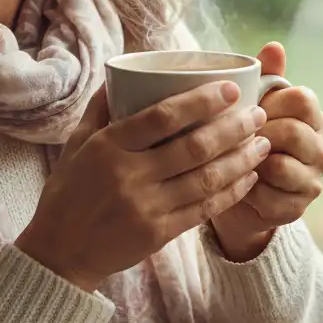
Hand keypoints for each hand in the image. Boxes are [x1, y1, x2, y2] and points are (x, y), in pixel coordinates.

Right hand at [15, 81, 272, 290]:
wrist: (60, 253)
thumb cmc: (69, 191)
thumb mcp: (76, 144)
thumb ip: (100, 108)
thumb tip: (122, 70)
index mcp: (109, 146)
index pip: (163, 117)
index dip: (201, 101)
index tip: (230, 88)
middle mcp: (129, 175)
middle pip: (194, 147)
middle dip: (233, 128)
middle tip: (258, 113)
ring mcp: (146, 207)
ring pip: (206, 179)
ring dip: (241, 159)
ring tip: (263, 143)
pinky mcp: (158, 234)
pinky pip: (203, 210)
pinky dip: (230, 192)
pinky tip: (248, 177)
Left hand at [210, 42, 322, 260]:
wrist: (234, 193)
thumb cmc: (244, 140)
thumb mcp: (251, 105)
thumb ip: (264, 76)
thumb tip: (274, 45)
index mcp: (311, 117)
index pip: (302, 98)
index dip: (271, 102)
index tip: (249, 108)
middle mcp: (319, 148)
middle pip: (293, 131)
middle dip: (258, 133)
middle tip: (235, 137)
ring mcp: (312, 180)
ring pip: (281, 166)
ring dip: (251, 163)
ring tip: (236, 160)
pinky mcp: (296, 208)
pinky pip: (269, 196)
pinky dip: (247, 191)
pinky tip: (237, 185)